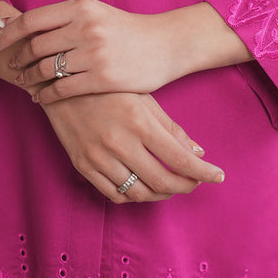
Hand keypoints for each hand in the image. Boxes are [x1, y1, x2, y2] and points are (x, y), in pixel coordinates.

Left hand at [0, 0, 250, 102]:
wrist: (166, 45)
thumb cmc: (127, 29)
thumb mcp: (96, 12)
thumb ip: (64, 18)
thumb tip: (24, 25)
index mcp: (81, 7)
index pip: (32, 19)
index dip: (8, 32)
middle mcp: (85, 27)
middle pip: (35, 46)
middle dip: (17, 58)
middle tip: (10, 66)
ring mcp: (94, 54)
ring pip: (46, 68)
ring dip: (29, 78)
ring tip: (24, 83)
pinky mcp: (103, 78)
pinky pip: (62, 89)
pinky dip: (46, 94)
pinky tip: (41, 97)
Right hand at [42, 92, 224, 202]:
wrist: (59, 81)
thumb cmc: (107, 84)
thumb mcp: (142, 96)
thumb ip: (170, 127)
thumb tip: (197, 153)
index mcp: (138, 121)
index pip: (180, 159)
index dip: (203, 173)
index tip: (218, 176)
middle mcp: (118, 142)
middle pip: (162, 181)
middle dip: (186, 186)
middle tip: (196, 182)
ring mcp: (98, 156)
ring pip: (139, 192)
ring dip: (161, 193)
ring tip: (172, 185)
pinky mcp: (82, 164)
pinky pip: (114, 194)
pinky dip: (133, 196)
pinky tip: (143, 186)